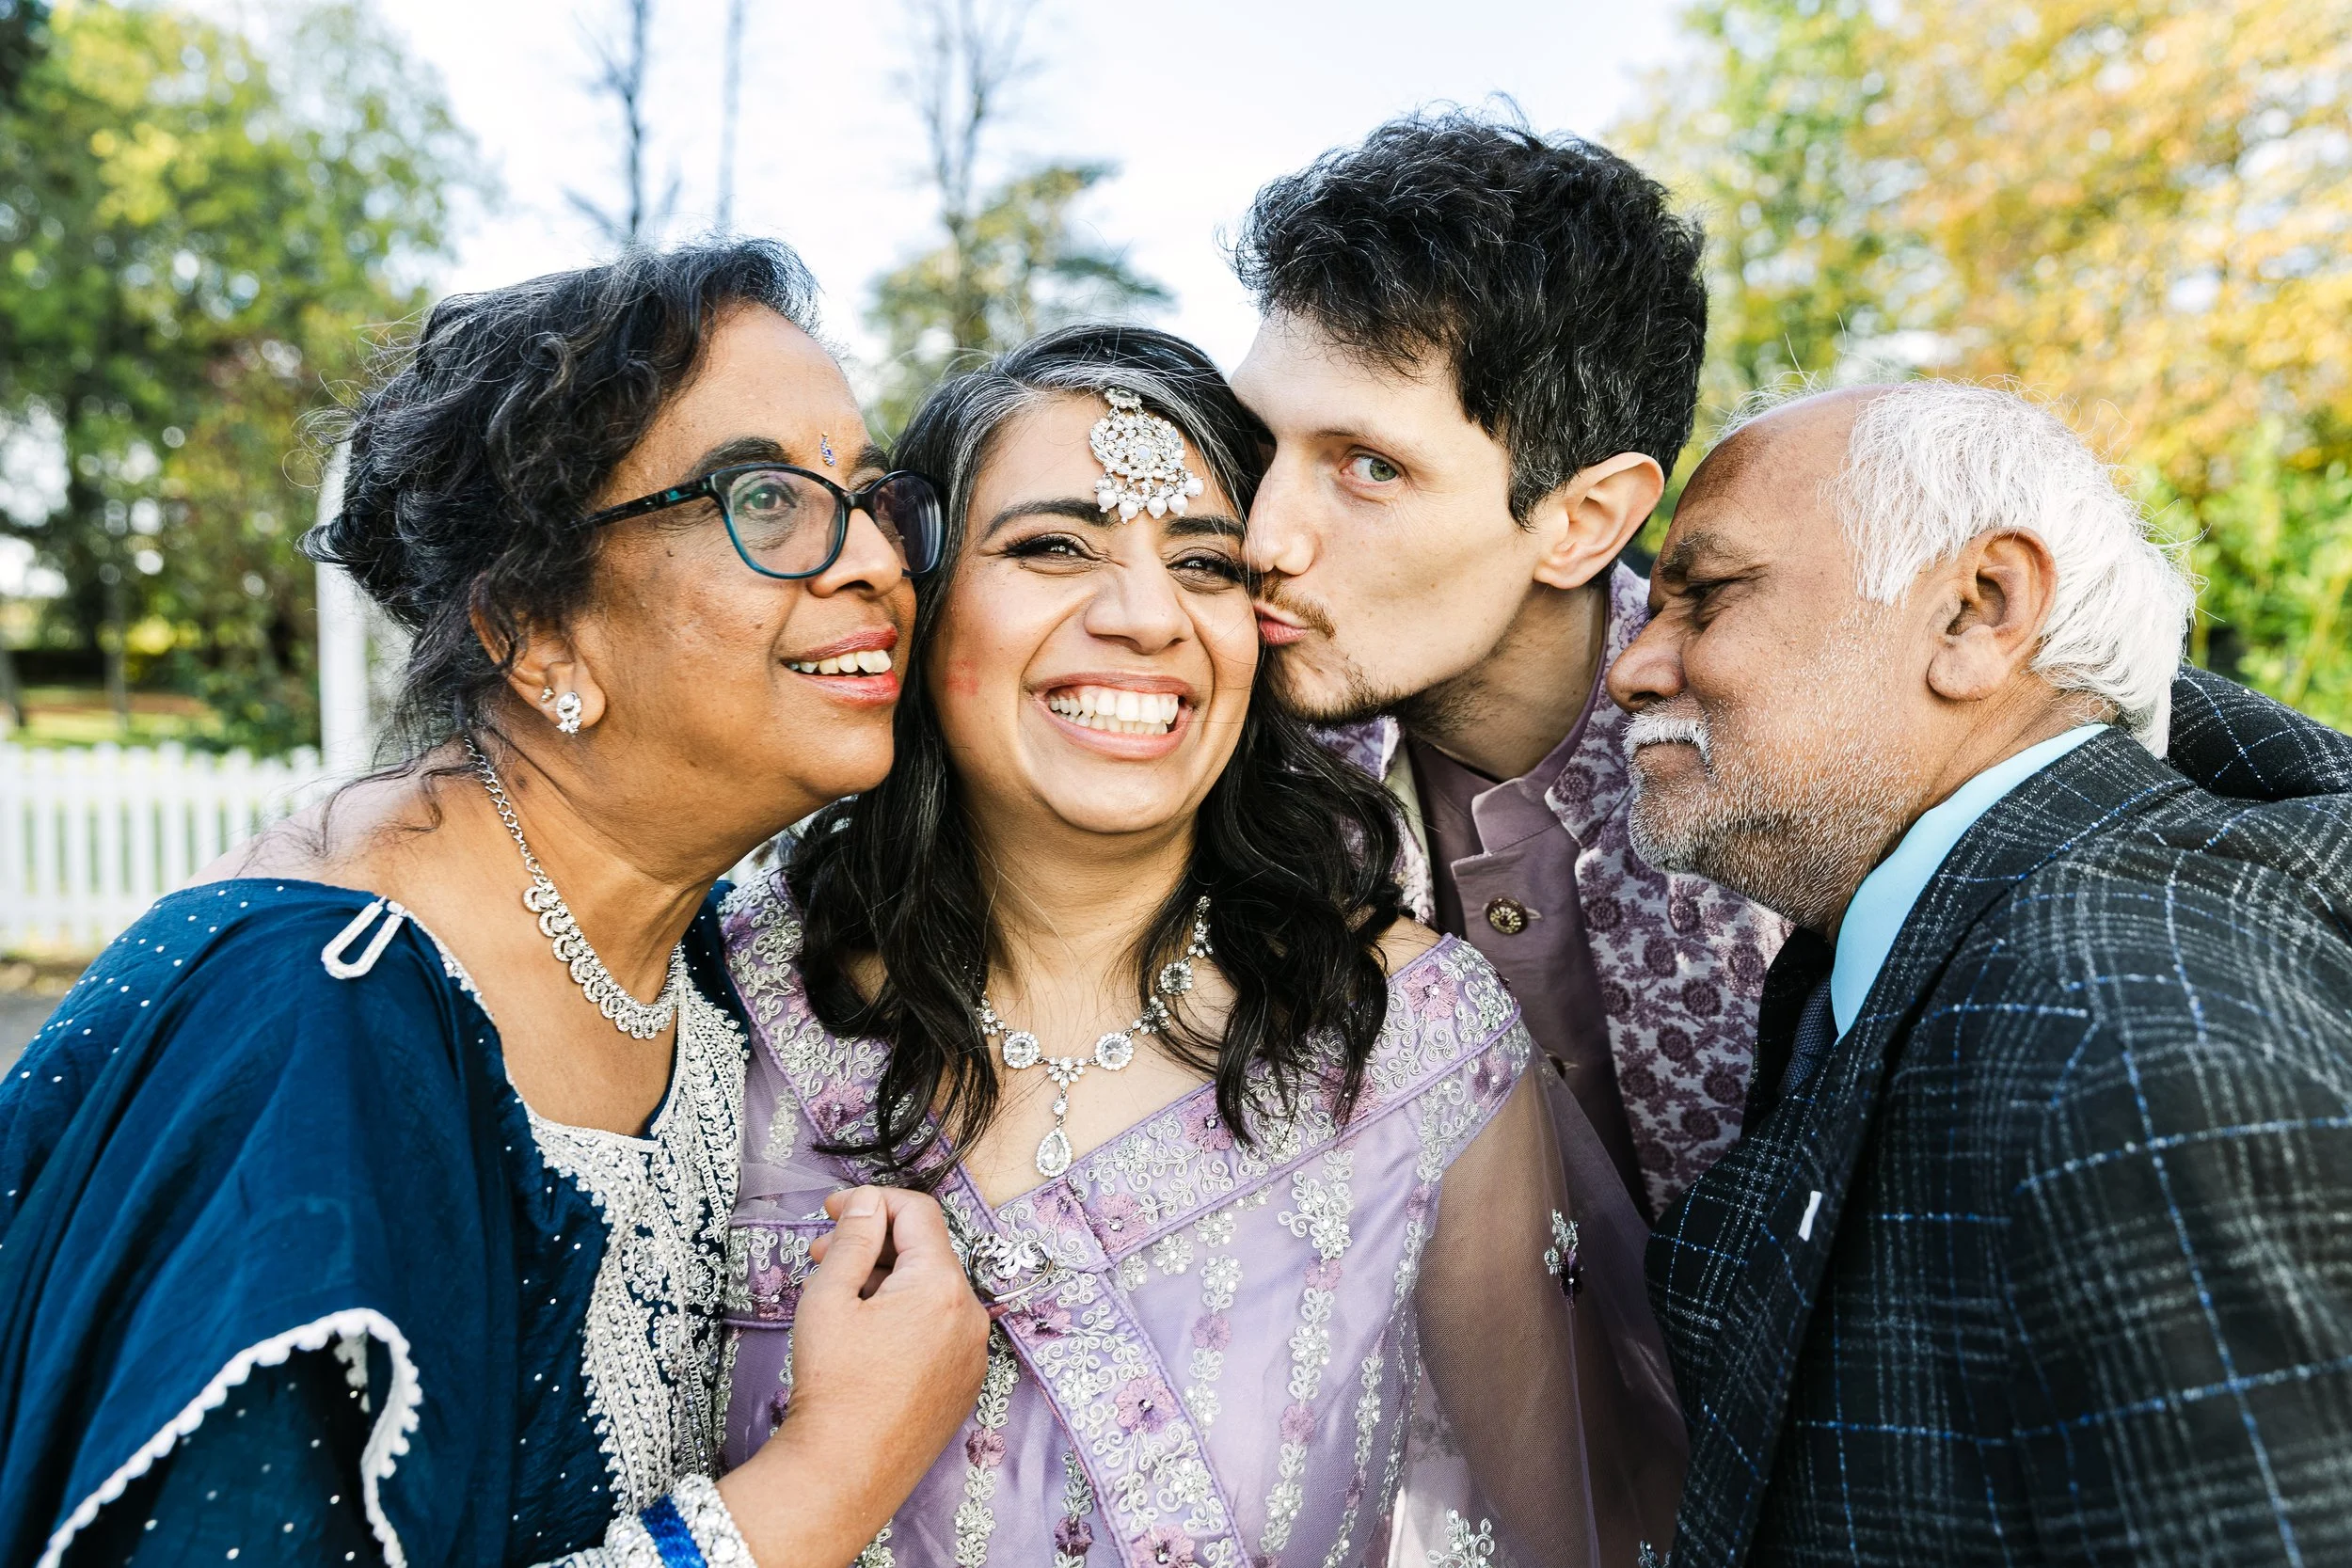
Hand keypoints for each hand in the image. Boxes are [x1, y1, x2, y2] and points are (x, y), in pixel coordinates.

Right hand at [716, 1186, 989, 1566]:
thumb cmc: (833, 1387)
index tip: (833, 1210)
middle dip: (874, 1243)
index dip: (871, 1202)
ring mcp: (972, 1353)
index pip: (917, 1212)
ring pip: (931, 1291)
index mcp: (941, 1286)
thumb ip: (853, 1238)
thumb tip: (868, 1202)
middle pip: (925, 1251)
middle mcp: (970, 1315)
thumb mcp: (829, 1297)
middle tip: (824, 1254)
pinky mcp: (963, 1383)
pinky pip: (939, 1329)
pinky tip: (865, 1335)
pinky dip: (906, 1317)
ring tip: (839, 1298)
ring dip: (887, 1280)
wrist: (844, 1473)